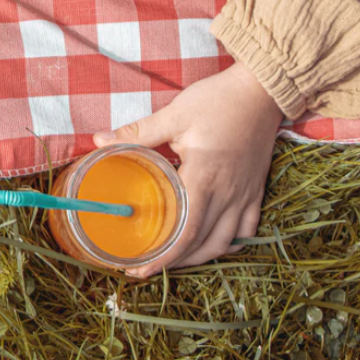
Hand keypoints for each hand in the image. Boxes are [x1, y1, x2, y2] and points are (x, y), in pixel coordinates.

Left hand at [92, 60, 284, 277]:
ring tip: (173, 260)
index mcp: (205, 178)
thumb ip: (137, 133)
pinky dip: (227, 243)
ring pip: (225, 242)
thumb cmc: (218, 100)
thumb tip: (98, 141)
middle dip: (173, 263)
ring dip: (199, 257)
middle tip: (145, 267)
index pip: (185, 232)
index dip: (162, 257)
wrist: (261, 90)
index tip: (139, 268)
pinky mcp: (256, 190)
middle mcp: (228, 194)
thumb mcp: (174, 114)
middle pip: (202, 245)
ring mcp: (246, 194)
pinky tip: (211, 244)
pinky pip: (245, 229)